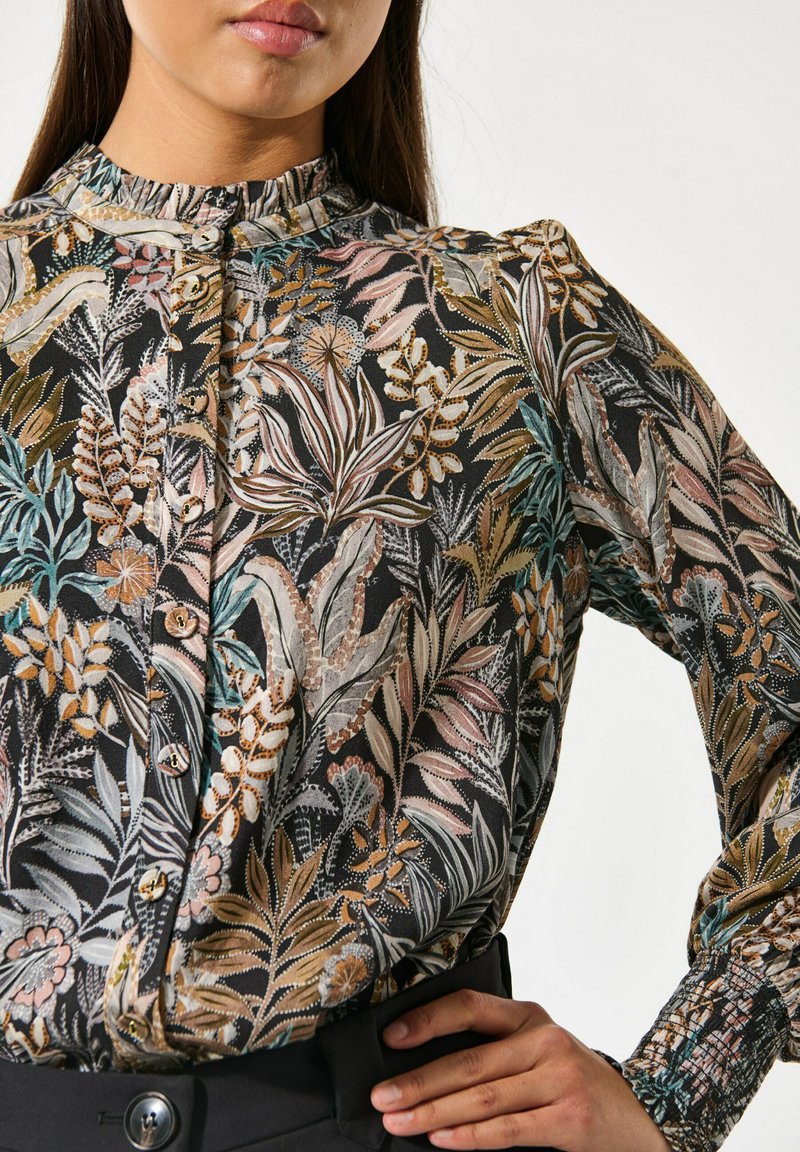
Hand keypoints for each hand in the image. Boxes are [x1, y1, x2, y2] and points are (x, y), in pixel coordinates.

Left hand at [369, 989, 672, 1149]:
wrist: (640, 1117)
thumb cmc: (573, 1084)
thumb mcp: (539, 1053)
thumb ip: (495, 1053)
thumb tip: (423, 1068)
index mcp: (530, 1016)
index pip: (471, 1007)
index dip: (428, 1020)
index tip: (391, 1038)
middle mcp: (545, 1039)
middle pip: (469, 1061)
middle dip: (418, 1082)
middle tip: (381, 1099)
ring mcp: (560, 1077)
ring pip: (482, 1097)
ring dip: (434, 1113)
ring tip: (399, 1123)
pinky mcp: (570, 1117)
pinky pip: (508, 1129)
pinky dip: (470, 1138)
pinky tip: (441, 1140)